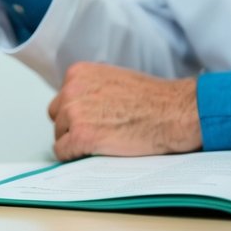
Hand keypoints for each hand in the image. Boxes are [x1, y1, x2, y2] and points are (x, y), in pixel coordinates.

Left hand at [47, 62, 201, 160]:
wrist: (172, 112)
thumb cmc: (152, 98)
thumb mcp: (114, 79)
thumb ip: (92, 88)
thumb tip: (81, 104)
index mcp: (78, 73)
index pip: (63, 97)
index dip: (76, 113)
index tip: (91, 121)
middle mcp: (71, 89)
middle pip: (58, 116)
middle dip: (72, 126)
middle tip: (96, 134)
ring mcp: (74, 112)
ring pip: (59, 135)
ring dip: (75, 142)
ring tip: (101, 145)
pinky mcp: (81, 135)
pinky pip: (63, 152)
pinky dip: (73, 157)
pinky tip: (91, 156)